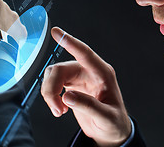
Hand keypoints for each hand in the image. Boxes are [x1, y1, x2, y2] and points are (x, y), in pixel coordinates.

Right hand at [41, 27, 130, 146]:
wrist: (110, 131)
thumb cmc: (113, 122)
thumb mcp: (106, 117)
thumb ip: (89, 106)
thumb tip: (67, 97)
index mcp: (102, 74)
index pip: (85, 54)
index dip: (70, 42)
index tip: (56, 32)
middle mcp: (89, 72)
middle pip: (61, 69)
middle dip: (52, 88)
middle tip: (57, 109)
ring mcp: (79, 77)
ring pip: (54, 74)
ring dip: (50, 93)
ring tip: (59, 111)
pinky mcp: (70, 85)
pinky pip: (52, 83)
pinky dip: (50, 96)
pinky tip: (60, 108)